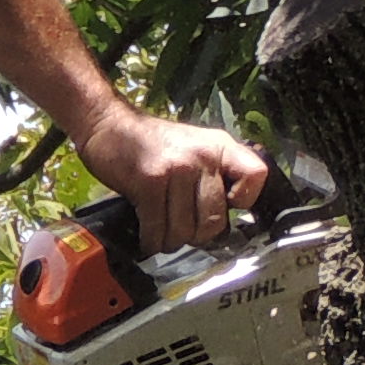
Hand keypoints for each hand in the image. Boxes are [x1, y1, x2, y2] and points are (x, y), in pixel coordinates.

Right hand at [82, 109, 272, 253]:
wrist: (108, 124)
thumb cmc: (152, 142)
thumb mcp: (194, 146)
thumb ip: (215, 173)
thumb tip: (228, 218)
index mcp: (219, 146)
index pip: (256, 176)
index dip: (245, 201)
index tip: (227, 209)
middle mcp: (202, 156)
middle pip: (215, 219)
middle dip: (197, 236)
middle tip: (183, 232)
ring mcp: (177, 169)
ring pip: (185, 229)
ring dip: (171, 240)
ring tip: (163, 233)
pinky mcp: (150, 182)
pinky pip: (158, 228)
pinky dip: (152, 240)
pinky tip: (148, 237)